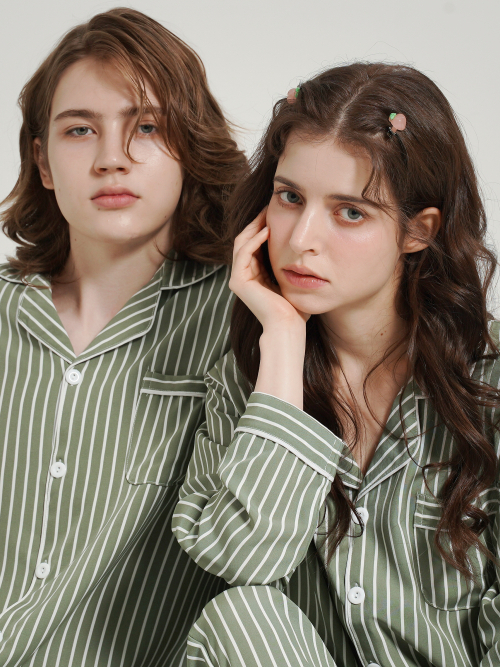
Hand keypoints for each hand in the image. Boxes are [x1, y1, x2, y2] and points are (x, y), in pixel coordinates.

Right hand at [229, 209, 307, 332]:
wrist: (288, 326)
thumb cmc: (295, 309)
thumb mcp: (293, 280)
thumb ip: (293, 265)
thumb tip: (307, 250)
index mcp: (255, 276)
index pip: (254, 244)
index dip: (262, 226)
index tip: (275, 213)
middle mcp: (243, 276)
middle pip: (245, 240)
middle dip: (256, 222)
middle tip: (268, 207)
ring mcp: (238, 279)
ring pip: (241, 243)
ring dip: (254, 227)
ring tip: (267, 214)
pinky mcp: (238, 282)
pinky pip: (243, 253)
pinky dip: (254, 240)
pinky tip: (267, 230)